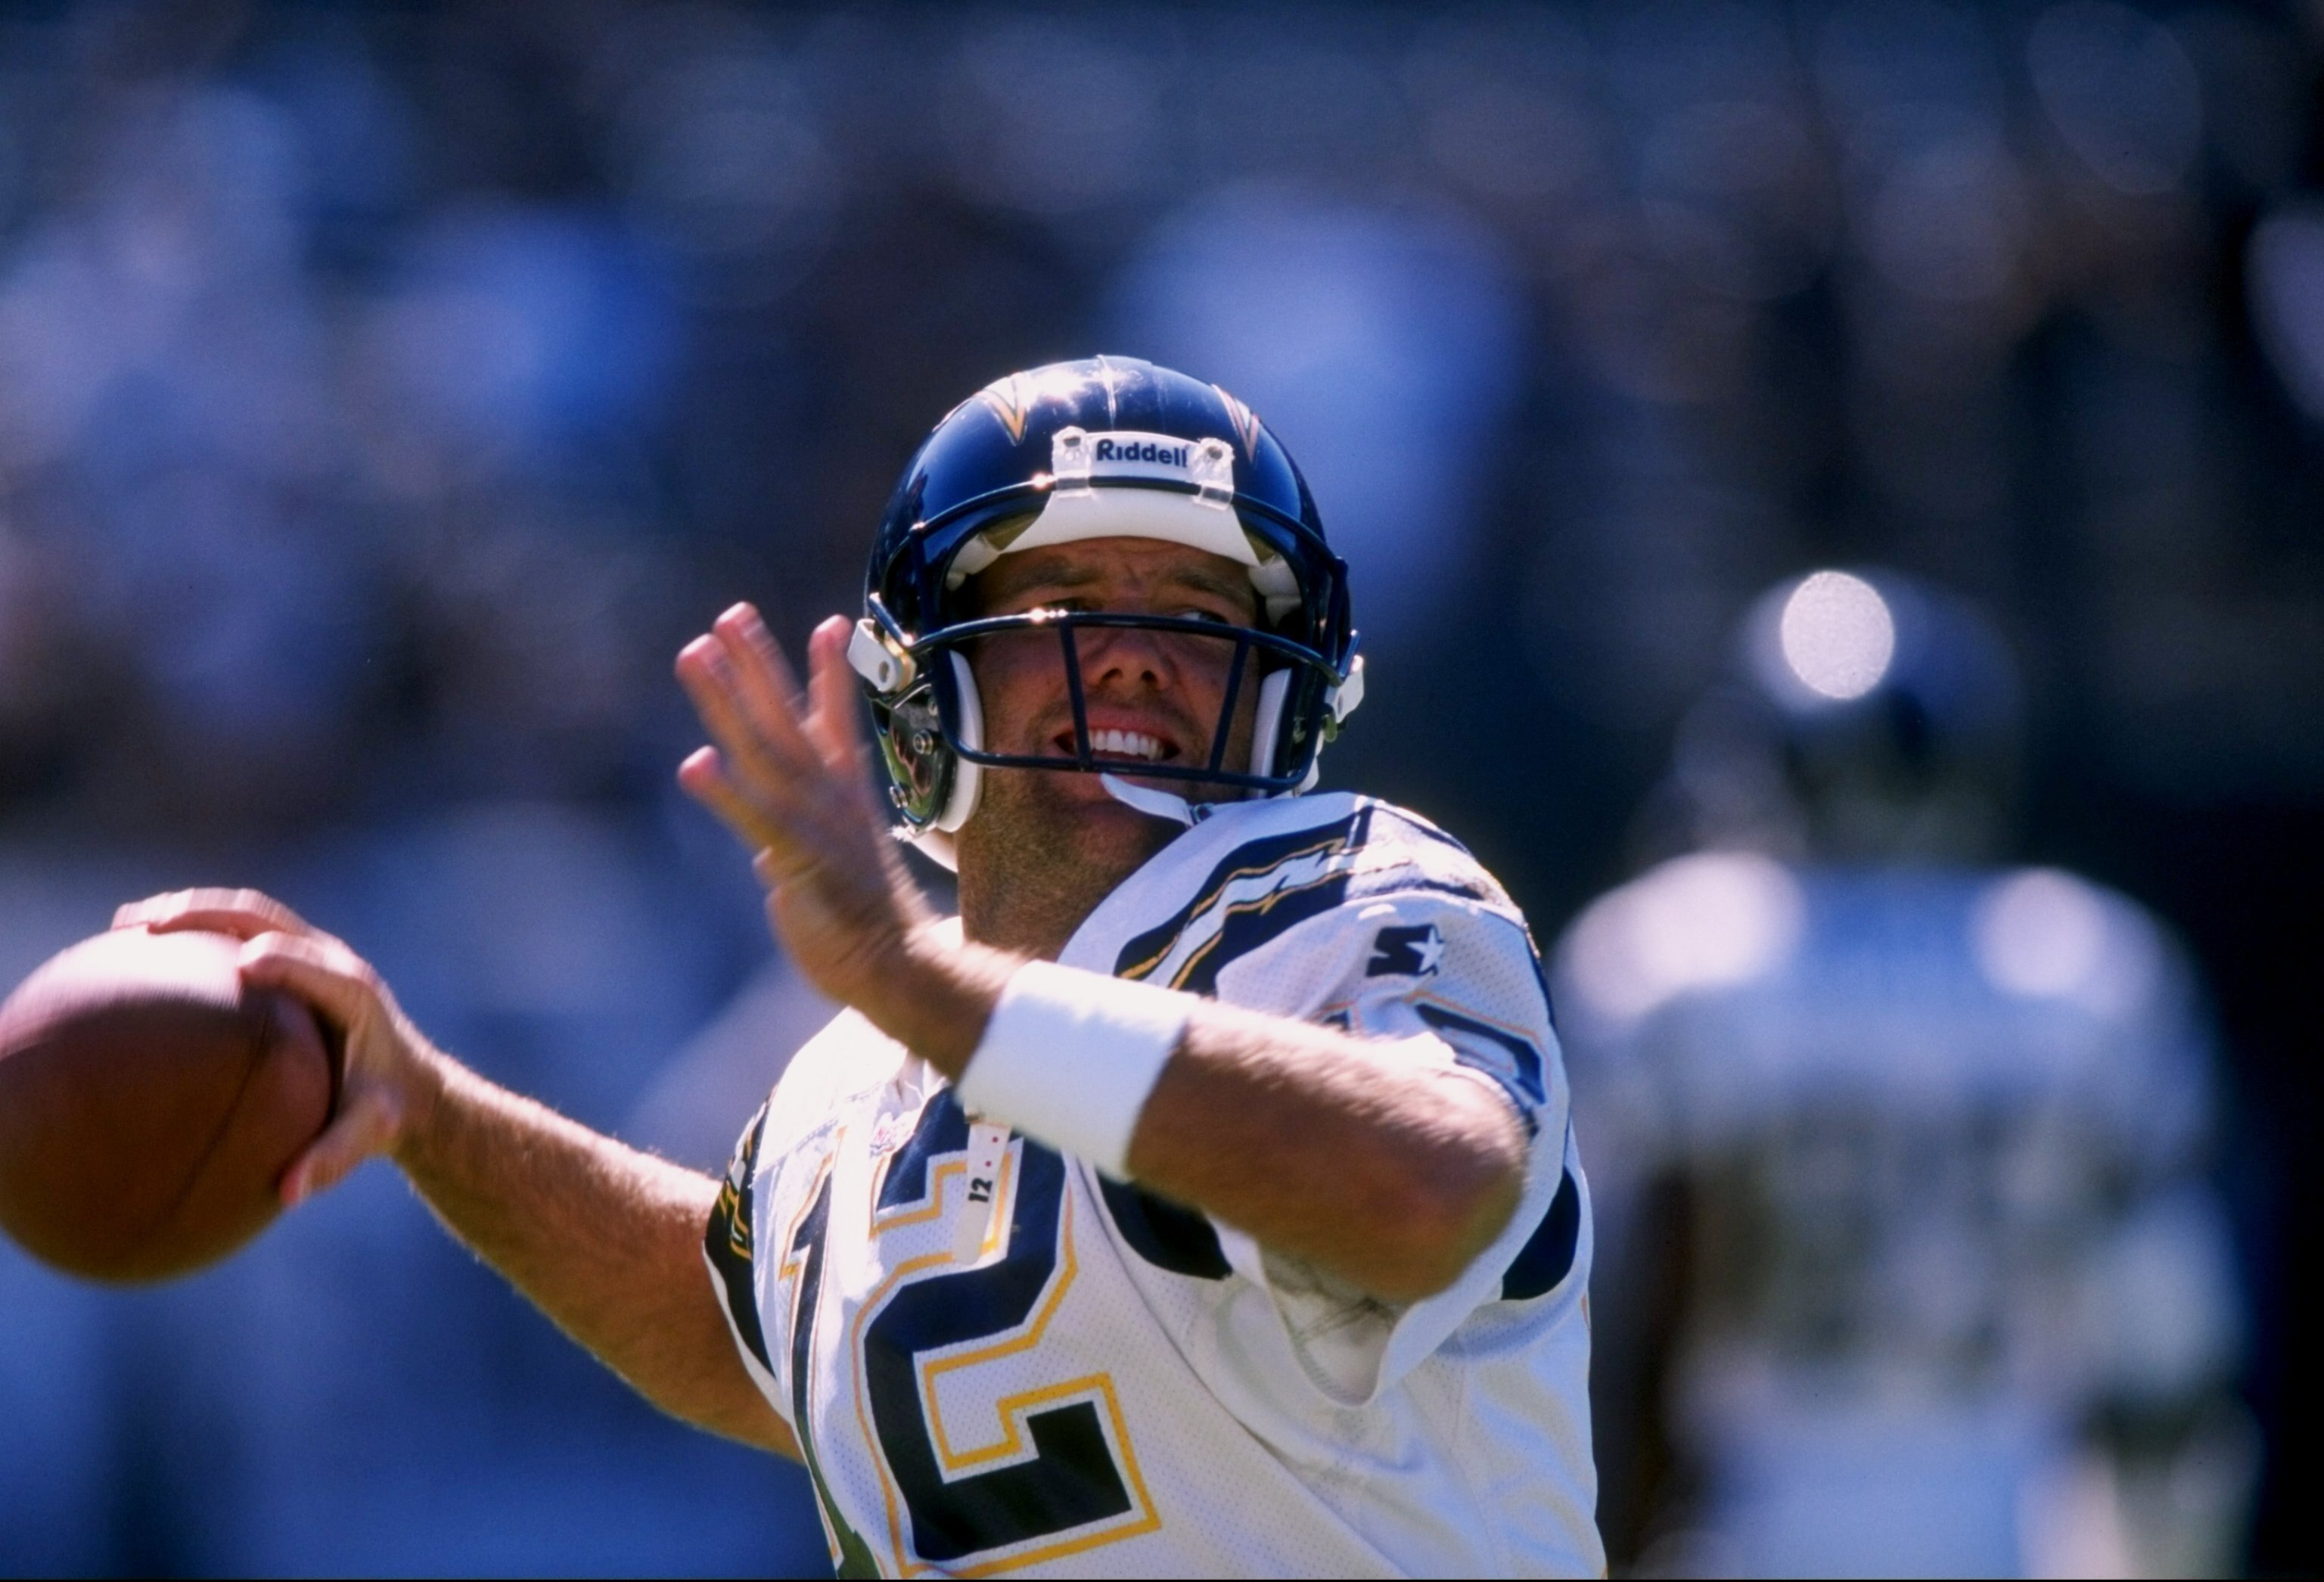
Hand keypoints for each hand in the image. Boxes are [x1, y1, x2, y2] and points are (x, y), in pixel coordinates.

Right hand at [111, 889, 442, 1205]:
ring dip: (191, 913)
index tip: (241, 967)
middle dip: (207, 914)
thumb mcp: (370, 1133)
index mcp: (354, 995)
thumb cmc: (387, 1111)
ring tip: (127, 927)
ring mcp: (312, 957)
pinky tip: (144, 956)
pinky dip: (195, 936)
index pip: (315, 965)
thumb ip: (335, 1158)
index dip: (283, 958)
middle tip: (146, 928)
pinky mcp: (294, 964)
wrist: (411, 1087)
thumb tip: (289, 1193)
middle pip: (266, 919)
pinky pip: (240, 936)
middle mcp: (333, 963)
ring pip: (247, 916)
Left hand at [674, 605, 943, 1024]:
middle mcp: (831, 798)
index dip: (830, 673)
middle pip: (788, 718)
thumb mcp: (827, 871)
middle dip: (758, 664)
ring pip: (764, 750)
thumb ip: (792, 849)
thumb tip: (763, 853)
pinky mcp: (797, 860)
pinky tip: (694, 763)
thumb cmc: (864, 924)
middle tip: (731, 615)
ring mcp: (814, 824)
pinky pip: (757, 819)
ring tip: (697, 654)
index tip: (830, 623)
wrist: (898, 967)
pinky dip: (726, 791)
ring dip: (726, 701)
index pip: (835, 722)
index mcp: (845, 796)